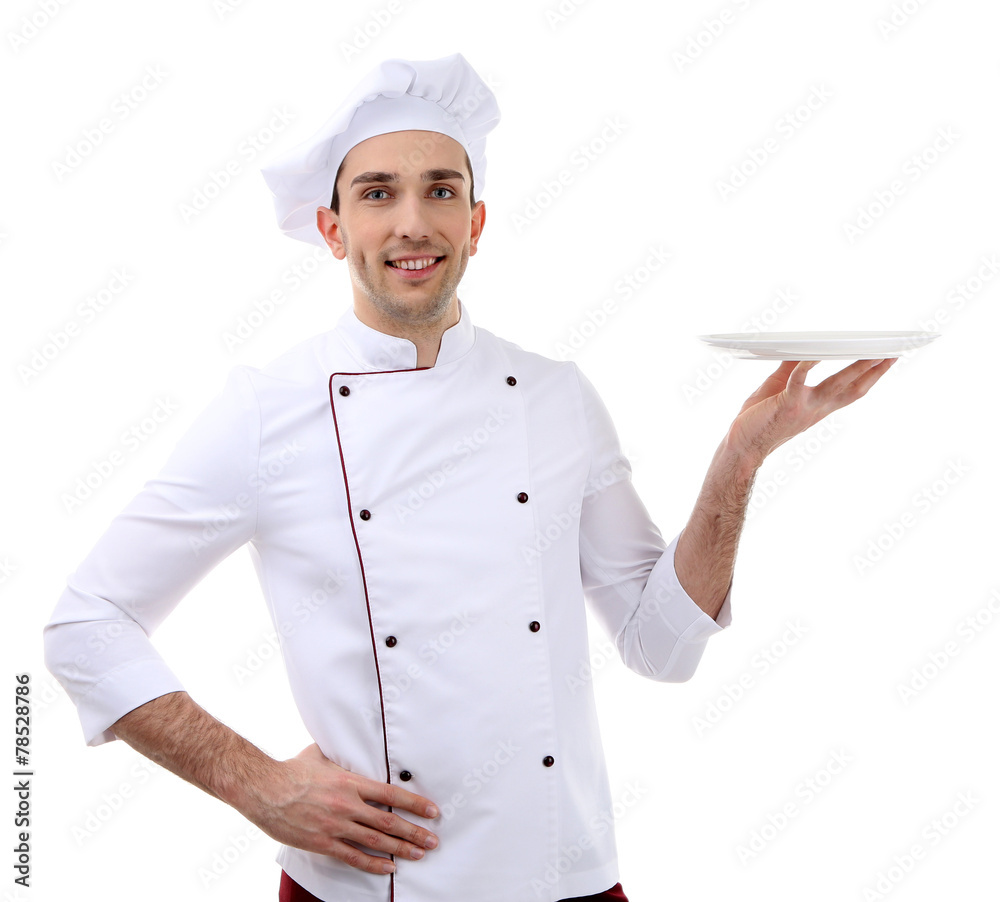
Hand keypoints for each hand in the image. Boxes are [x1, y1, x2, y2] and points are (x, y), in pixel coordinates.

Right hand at [243, 743, 438, 874]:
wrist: (264, 789)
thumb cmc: (291, 771)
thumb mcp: (321, 756)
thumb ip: (340, 756)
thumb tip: (349, 742)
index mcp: (350, 782)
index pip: (391, 794)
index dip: (415, 804)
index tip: (432, 811)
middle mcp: (347, 805)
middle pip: (389, 822)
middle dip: (414, 832)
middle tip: (433, 840)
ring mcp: (335, 825)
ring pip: (375, 841)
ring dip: (401, 849)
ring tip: (419, 854)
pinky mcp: (323, 843)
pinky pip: (353, 857)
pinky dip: (374, 864)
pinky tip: (388, 868)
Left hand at [726, 357, 895, 464]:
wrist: (740, 447)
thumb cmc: (756, 420)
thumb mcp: (778, 388)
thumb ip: (792, 368)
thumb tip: (803, 347)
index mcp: (818, 407)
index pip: (852, 391)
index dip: (871, 377)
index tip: (887, 361)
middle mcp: (816, 409)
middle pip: (853, 388)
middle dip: (875, 370)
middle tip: (893, 353)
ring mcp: (804, 408)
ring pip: (836, 385)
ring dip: (856, 368)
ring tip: (873, 353)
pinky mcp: (787, 405)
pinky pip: (799, 381)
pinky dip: (807, 366)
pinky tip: (816, 353)